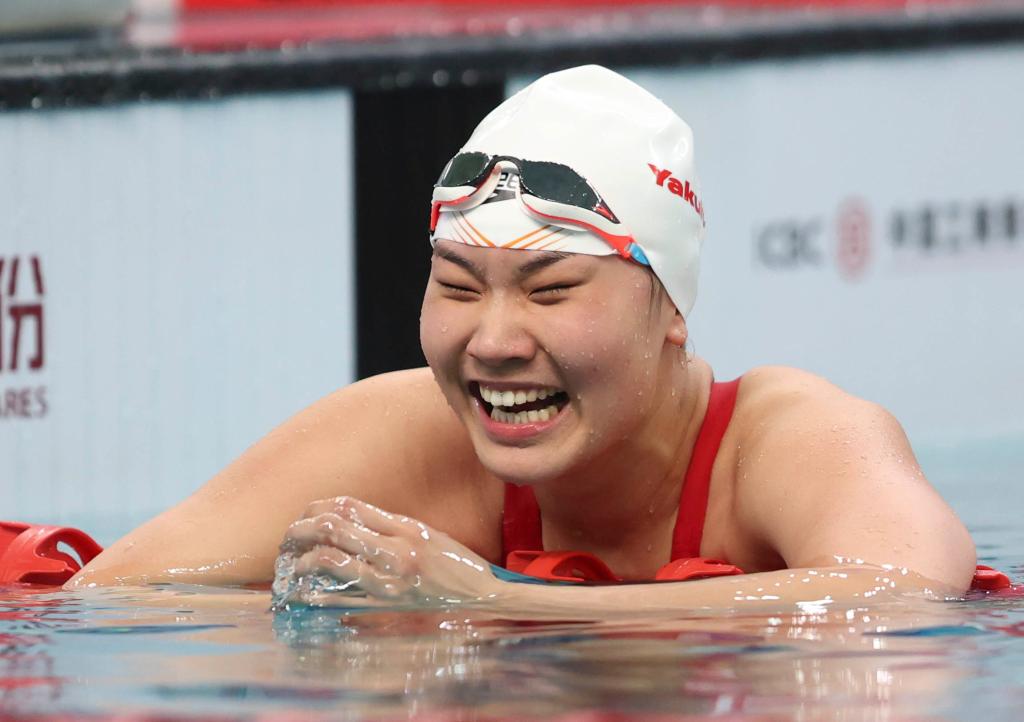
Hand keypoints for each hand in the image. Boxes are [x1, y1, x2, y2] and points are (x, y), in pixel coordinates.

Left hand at [280, 496, 504, 606]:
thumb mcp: (430, 538)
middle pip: (334, 527)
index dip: (319, 508)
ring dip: (301, 562)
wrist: (488, 603)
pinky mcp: (388, 610)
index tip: (305, 516)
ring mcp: (391, 581)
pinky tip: (304, 595)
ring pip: (330, 560)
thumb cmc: (458, 571)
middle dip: (301, 531)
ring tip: (291, 568)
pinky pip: (340, 599)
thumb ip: (394, 530)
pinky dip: (315, 594)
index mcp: (407, 529)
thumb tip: (351, 523)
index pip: (351, 506)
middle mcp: (398, 550)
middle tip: (288, 540)